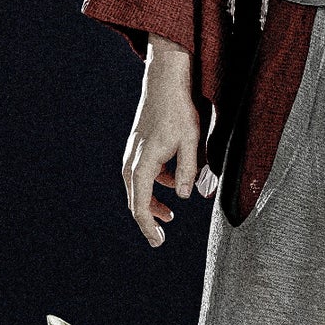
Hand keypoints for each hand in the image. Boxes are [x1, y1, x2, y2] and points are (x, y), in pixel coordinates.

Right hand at [122, 35, 200, 246]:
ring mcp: (134, 151)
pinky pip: (144, 172)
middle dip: (148, 219)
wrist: (165, 81)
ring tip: (169, 215)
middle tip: (160, 238)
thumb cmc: (180, 110)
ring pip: (138, 186)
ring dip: (152, 201)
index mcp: (143, 163)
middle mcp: (133, 159)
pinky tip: (173, 182)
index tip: (157, 242)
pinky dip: (156, 183)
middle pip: (135, 198)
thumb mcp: (191, 142)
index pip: (140, 205)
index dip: (148, 227)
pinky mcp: (140, 145)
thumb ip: (187, 170)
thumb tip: (183, 196)